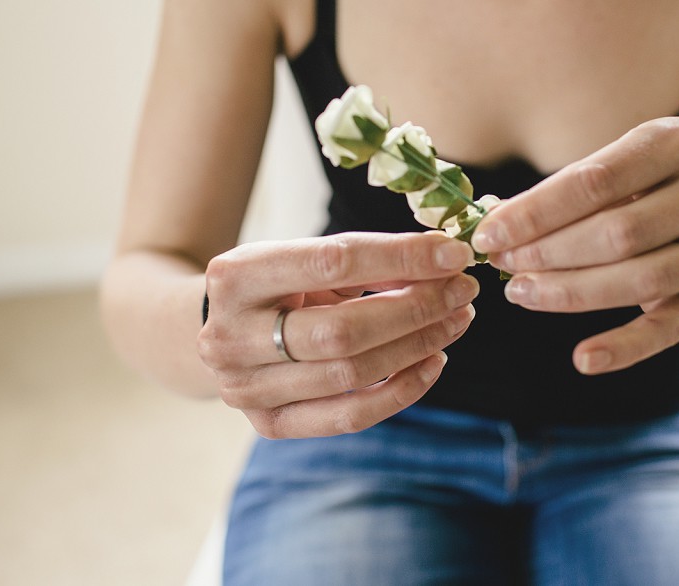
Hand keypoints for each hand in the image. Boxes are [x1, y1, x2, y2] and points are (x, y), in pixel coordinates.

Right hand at [197, 232, 478, 437]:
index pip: (333, 262)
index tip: (454, 255)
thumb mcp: (308, 258)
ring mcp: (247, 389)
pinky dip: (402, 390)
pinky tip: (434, 361)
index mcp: (237, 276)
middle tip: (463, 292)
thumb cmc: (277, 286)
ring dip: (418, 346)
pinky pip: (350, 416)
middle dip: (417, 309)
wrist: (215, 332)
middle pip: (344, 330)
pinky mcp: (271, 425)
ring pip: (352, 374)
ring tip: (455, 320)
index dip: (402, 257)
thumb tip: (444, 262)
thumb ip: (368, 261)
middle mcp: (231, 336)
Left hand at [471, 117, 678, 374]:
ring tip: (525, 295)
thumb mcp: (619, 188)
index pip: (598, 179)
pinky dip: (625, 345)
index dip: (538, 211)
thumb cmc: (653, 208)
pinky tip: (584, 358)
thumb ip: (565, 199)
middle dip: (551, 252)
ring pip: (644, 277)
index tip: (490, 235)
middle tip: (504, 268)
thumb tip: (492, 221)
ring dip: (575, 292)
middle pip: (621, 229)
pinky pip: (671, 326)